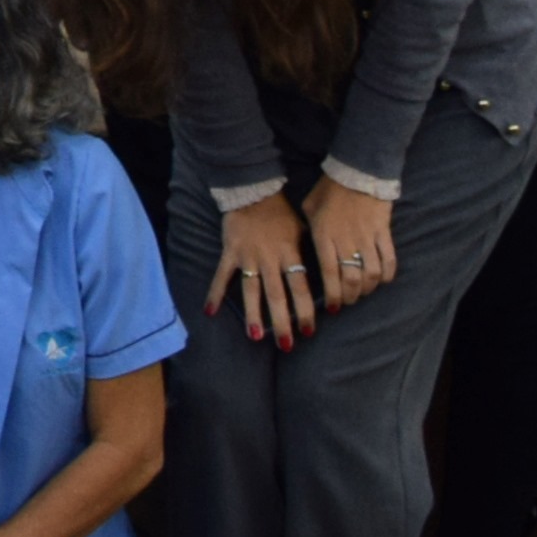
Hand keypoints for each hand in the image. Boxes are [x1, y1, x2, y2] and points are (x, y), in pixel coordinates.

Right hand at [214, 195, 314, 347]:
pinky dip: (214, 293)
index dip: (305, 310)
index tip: (309, 331)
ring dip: (253, 314)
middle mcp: (269, 259)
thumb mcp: (303, 229)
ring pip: (251, 290)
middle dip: (282, 322)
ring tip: (256, 336)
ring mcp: (247, 256)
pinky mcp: (230, 252)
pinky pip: (221, 275)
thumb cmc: (281, 212)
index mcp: (289, 253)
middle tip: (287, 345)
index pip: (300, 287)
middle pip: (276, 295)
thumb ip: (308, 253)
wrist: (253, 191)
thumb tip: (326, 276)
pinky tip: (210, 312)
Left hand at [303, 181, 398, 313]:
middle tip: (346, 303)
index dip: (332, 294)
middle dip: (349, 296)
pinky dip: (387, 274)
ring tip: (361, 293)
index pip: (328, 273)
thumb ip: (308, 229)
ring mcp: (368, 237)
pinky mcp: (384, 232)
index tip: (332, 308)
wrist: (357, 170)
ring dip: (367, 289)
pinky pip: (389, 259)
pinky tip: (381, 281)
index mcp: (324, 235)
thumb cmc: (328, 188)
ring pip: (372, 273)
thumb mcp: (308, 208)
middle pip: (351, 279)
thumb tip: (305, 247)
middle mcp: (346, 240)